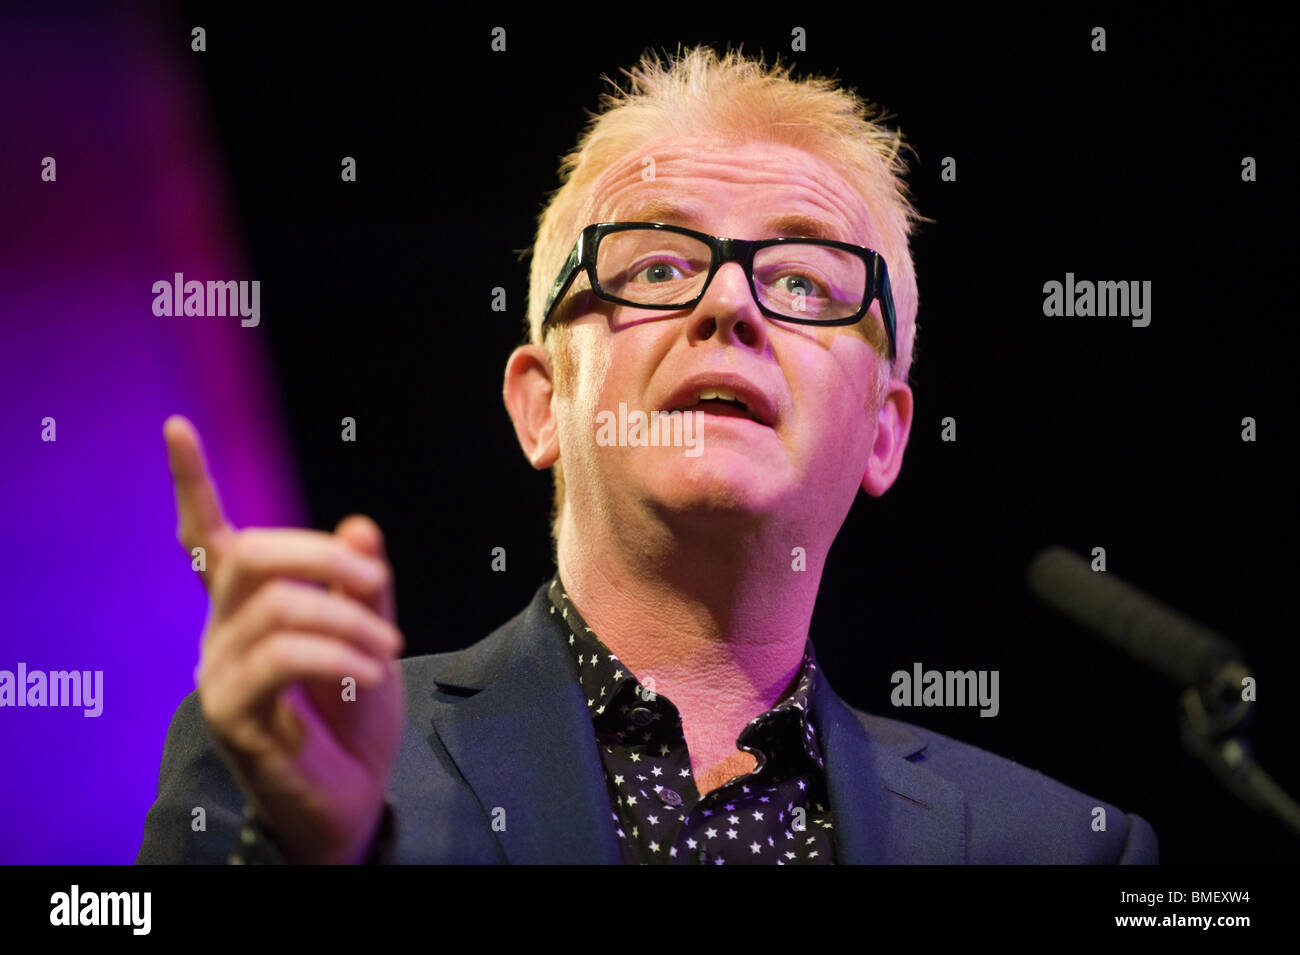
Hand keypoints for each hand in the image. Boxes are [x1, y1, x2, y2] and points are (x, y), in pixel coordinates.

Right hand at [164, 414, 404, 863]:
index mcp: (248, 607)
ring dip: (349, 621)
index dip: (192, 485)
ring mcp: (220, 673)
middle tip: (374, 577)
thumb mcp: (371, 635)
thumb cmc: (354, 715)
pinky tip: (370, 672)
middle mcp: (221, 632)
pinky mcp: (232, 713)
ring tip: (390, 647)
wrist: (353, 796)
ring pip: (278, 608)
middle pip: (250, 555)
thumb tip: (360, 523)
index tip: (177, 426)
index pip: (209, 539)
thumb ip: (363, 586)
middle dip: (319, 553)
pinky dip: (338, 654)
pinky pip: (281, 657)